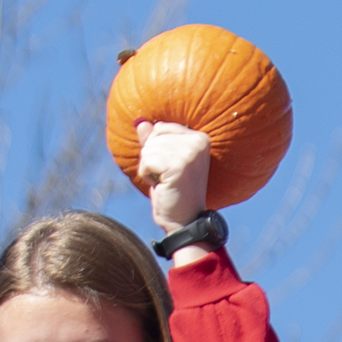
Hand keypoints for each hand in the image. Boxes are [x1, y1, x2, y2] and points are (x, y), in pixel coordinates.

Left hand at [135, 122, 214, 237]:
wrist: (185, 219)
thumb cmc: (174, 191)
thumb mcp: (163, 162)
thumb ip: (153, 140)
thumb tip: (140, 121)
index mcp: (200, 138)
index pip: (160, 127)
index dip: (156, 148)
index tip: (170, 166)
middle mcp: (199, 142)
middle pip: (153, 135)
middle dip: (151, 157)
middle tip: (167, 176)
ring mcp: (190, 153)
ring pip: (148, 148)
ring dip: (149, 167)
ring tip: (165, 181)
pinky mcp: (179, 165)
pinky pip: (146, 160)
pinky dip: (147, 174)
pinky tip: (161, 185)